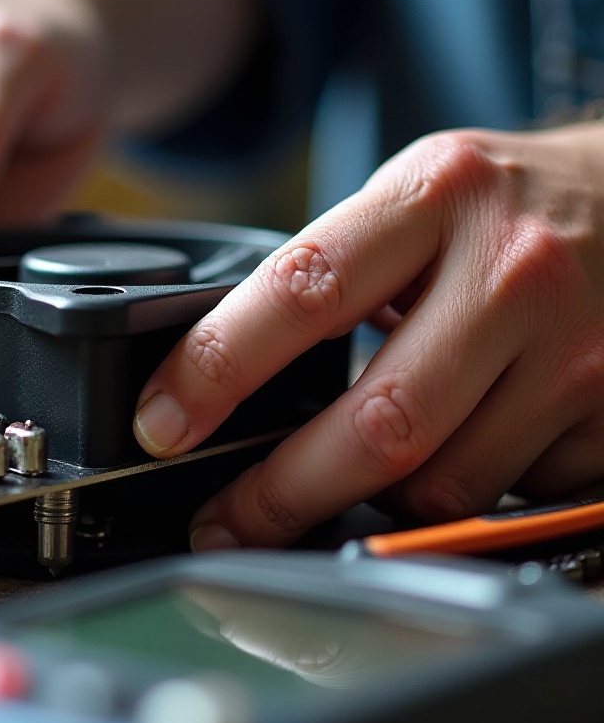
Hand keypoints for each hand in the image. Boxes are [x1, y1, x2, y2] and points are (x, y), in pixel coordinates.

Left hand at [133, 126, 603, 547]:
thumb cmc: (507, 205)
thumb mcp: (414, 201)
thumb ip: (336, 275)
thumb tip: (228, 381)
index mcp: (434, 197)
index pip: (300, 292)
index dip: (216, 369)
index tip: (160, 425)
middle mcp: (512, 271)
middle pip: (375, 423)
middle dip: (281, 494)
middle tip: (225, 524)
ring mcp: (575, 349)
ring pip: (443, 483)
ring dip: (380, 501)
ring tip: (356, 474)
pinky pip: (509, 493)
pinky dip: (465, 490)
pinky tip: (462, 446)